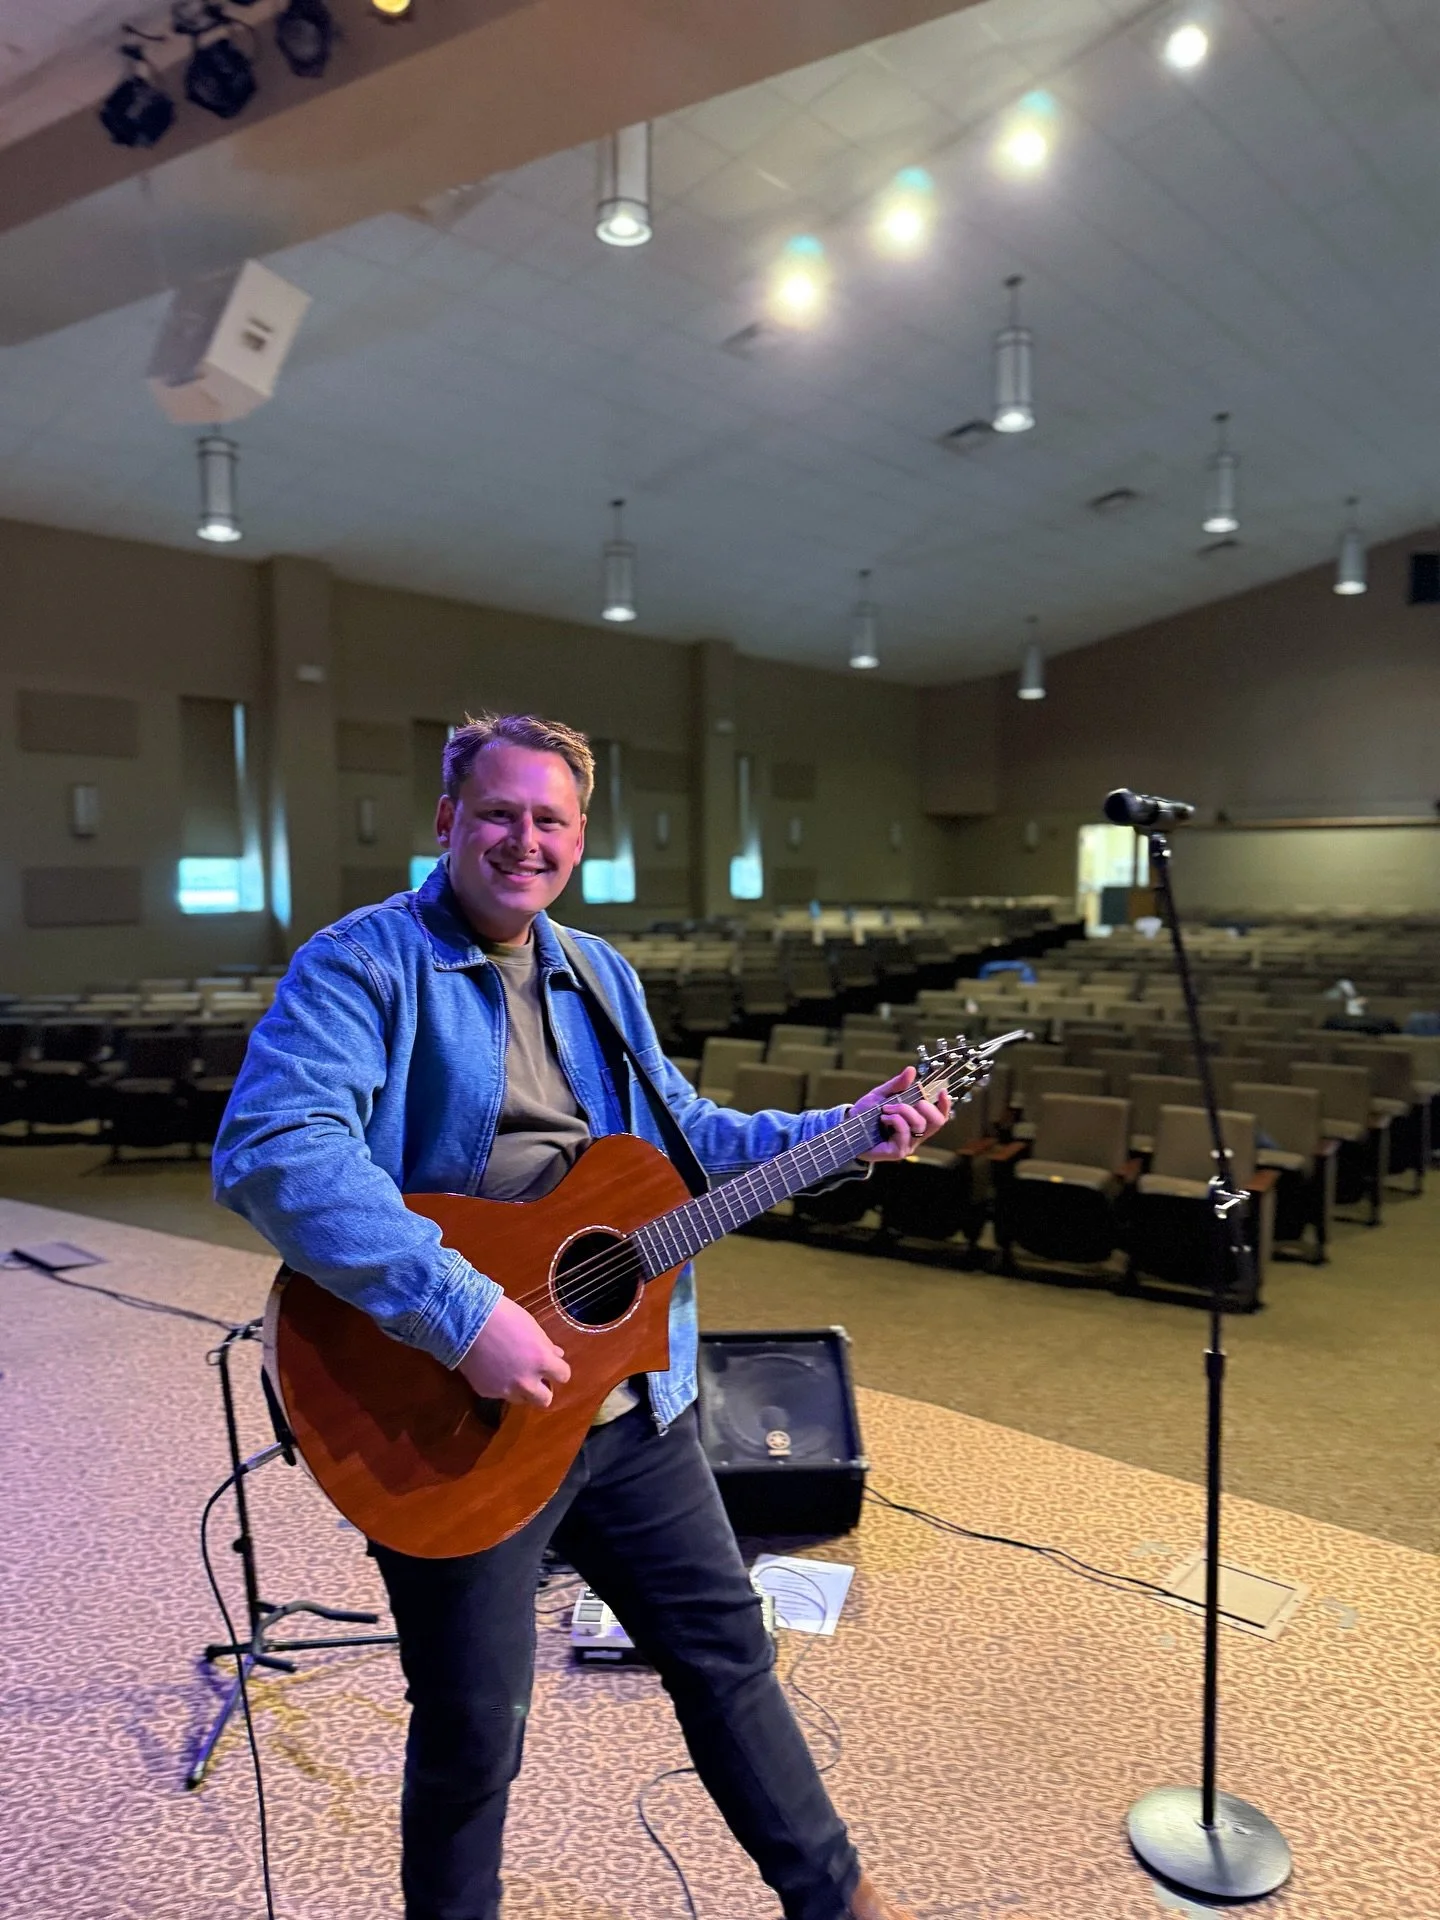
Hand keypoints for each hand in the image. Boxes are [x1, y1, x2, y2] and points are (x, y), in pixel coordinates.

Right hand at [455, 1295, 570, 1407]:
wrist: (466, 1321)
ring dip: (521, 1390)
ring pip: (522, 1400)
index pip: (563, 1376)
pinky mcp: (486, 1392)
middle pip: (545, 1400)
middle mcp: (526, 1381)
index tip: (552, 1366)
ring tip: (511, 1373)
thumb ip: (546, 1346)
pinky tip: (492, 1369)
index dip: (558, 1370)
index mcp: (541, 1361)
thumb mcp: (531, 1327)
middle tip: (535, 1378)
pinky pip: (500, 1394)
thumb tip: (557, 1355)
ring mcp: (505, 1389)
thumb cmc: (503, 1316)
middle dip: (542, 1390)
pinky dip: (500, 1385)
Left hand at [852, 1066, 950, 1162]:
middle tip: (912, 1101)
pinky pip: (904, 1133)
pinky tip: (883, 1118)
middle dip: (926, 1106)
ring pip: (919, 1125)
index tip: (942, 1091)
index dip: (945, 1105)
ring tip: (886, 1109)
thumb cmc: (865, 1115)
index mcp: (916, 1121)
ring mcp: (908, 1145)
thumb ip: (897, 1085)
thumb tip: (911, 1070)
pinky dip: (894, 1120)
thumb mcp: (881, 1095)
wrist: (847, 1130)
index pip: (939, 1116)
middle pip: (936, 1121)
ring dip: (903, 1110)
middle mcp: (916, 1135)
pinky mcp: (897, 1152)